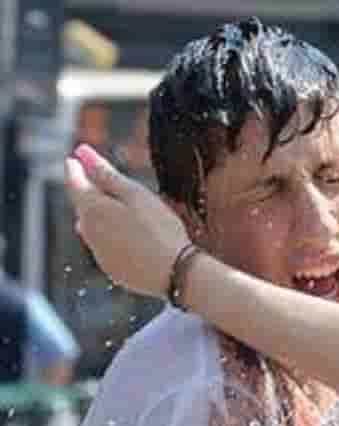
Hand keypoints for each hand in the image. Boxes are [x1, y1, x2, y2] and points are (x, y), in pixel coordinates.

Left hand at [64, 144, 189, 298]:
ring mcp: (99, 254)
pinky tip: (133, 239)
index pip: (75, 182)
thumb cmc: (159, 229)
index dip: (75, 168)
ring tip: (121, 213)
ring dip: (102, 218)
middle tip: (99, 182)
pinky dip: (113, 238)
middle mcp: (88, 232)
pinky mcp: (113, 270)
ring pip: (94, 229)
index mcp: (92, 209)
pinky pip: (107, 248)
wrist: (176, 274)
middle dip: (90, 193)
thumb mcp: (135, 194)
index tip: (75, 158)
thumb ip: (106, 173)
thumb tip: (82, 152)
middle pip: (83, 206)